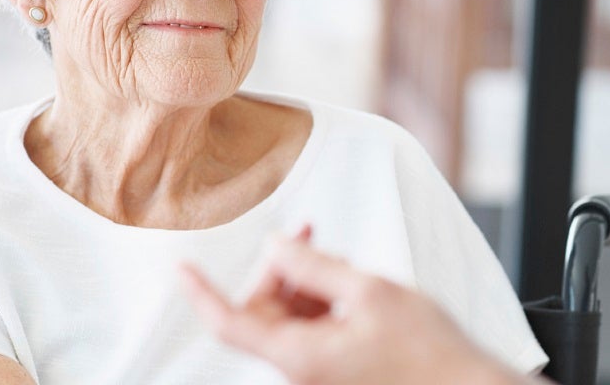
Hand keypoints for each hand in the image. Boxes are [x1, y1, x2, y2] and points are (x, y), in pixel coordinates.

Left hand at [180, 225, 529, 384]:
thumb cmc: (427, 351)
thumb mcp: (369, 291)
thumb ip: (315, 265)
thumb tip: (276, 246)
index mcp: (298, 356)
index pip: (229, 322)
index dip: (202, 292)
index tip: (182, 267)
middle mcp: (302, 369)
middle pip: (263, 313)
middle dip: (280, 271)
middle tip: (310, 237)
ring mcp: (320, 372)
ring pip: (291, 318)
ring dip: (307, 284)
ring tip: (343, 264)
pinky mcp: (339, 370)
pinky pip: (314, 329)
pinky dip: (325, 302)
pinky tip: (352, 286)